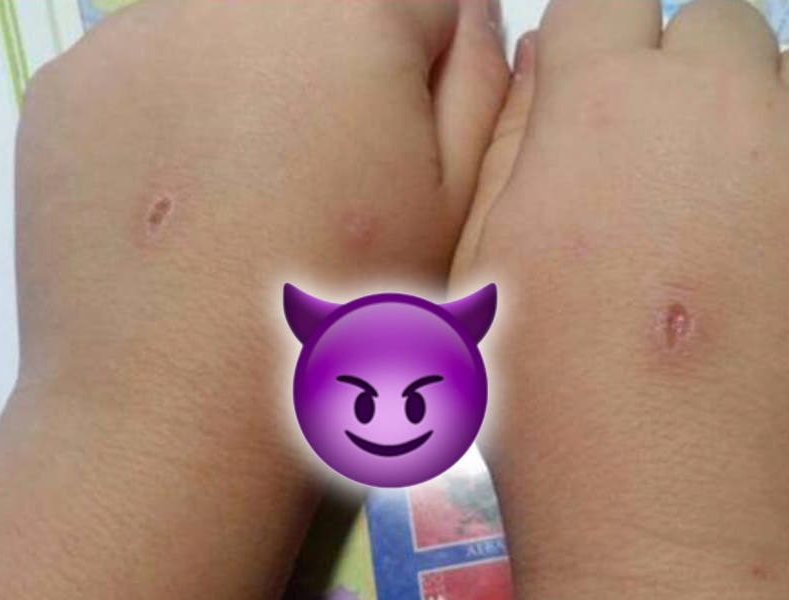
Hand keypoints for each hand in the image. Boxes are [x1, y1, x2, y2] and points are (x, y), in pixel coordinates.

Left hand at [0, 1, 507, 597]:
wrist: (179, 414)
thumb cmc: (344, 321)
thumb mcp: (457, 209)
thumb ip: (481, 87)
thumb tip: (470, 15)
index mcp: (350, 14)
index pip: (424, 0)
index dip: (427, 74)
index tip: (405, 143)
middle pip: (319, 10)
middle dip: (338, 74)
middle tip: (324, 180)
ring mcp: (136, 36)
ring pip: (233, 38)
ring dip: (254, 91)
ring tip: (247, 202)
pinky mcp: (69, 88)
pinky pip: (150, 74)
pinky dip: (174, 120)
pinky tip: (182, 208)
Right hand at [454, 0, 788, 596]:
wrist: (667, 511)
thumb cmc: (541, 390)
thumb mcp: (481, 256)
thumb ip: (506, 136)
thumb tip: (539, 59)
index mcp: (605, 109)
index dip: (587, 41)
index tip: (578, 88)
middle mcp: (721, 107)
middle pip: (706, 20)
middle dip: (666, 65)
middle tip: (635, 151)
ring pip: (772, 77)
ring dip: (729, 112)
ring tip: (695, 204)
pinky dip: (772, 170)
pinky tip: (742, 246)